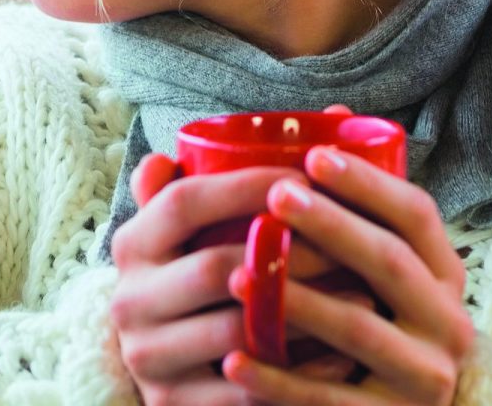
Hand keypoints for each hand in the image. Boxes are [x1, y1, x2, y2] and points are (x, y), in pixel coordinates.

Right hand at [111, 153, 357, 404]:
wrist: (169, 371)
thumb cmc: (202, 280)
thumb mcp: (203, 228)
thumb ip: (245, 172)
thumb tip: (335, 113)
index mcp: (134, 243)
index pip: (183, 201)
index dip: (246, 185)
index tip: (309, 177)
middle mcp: (128, 298)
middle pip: (214, 267)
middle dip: (292, 255)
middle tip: (353, 246)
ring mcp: (146, 358)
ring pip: (234, 332)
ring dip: (305, 315)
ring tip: (362, 300)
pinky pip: (243, 392)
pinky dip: (298, 375)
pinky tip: (342, 359)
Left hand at [220, 147, 472, 404]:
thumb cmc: (378, 321)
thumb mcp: (382, 270)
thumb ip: (361, 206)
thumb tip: (334, 115)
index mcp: (444, 274)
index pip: (417, 215)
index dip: (367, 183)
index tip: (314, 154)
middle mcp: (447, 324)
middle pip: (390, 264)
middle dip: (331, 226)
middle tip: (274, 196)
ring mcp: (423, 378)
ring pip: (358, 329)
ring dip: (295, 299)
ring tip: (237, 274)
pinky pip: (328, 399)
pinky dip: (277, 381)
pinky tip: (234, 360)